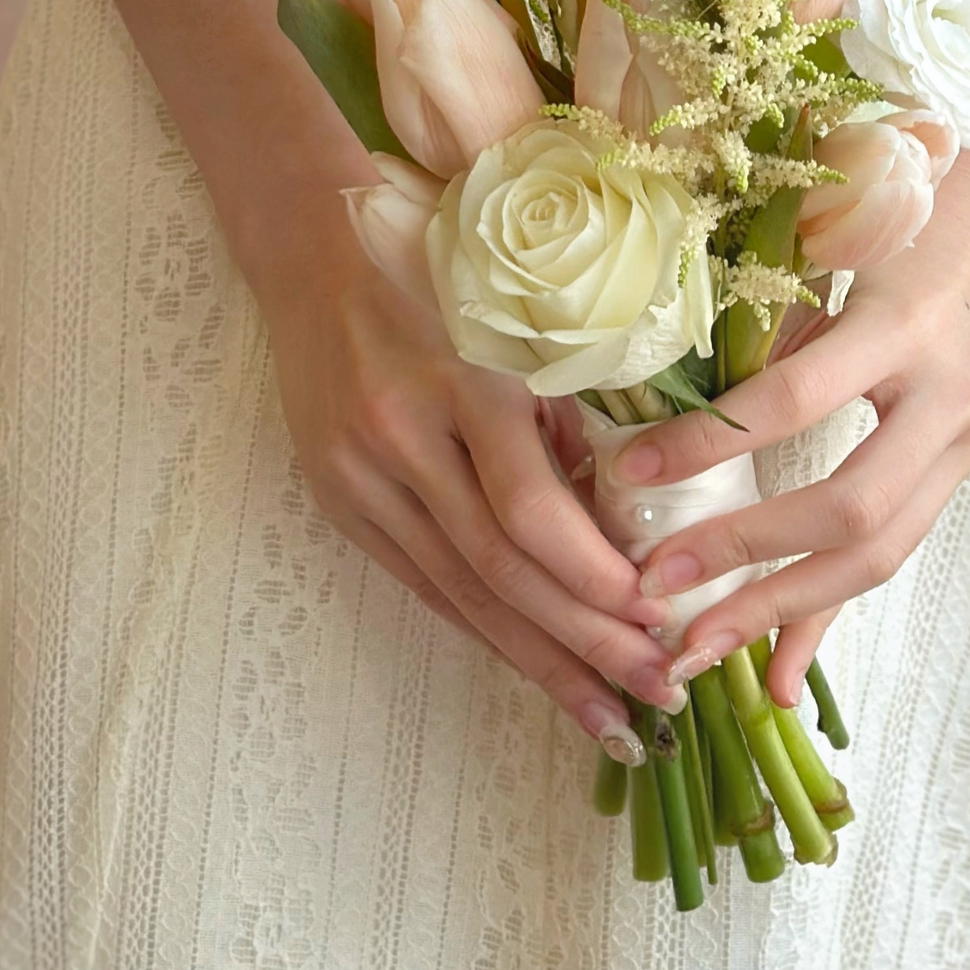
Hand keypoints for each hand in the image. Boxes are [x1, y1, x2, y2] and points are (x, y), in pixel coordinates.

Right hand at [260, 235, 681, 757]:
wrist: (313, 254)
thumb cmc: (439, 273)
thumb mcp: (514, 321)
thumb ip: (562, 411)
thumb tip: (621, 513)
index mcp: (460, 382)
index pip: (527, 509)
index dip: (592, 574)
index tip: (657, 618)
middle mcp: (404, 438)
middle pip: (499, 567)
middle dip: (584, 641)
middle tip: (657, 693)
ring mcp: (361, 477)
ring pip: (460, 591)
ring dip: (539, 659)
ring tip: (607, 715)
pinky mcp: (341, 504)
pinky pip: (425, 581)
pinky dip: (485, 628)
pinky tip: (534, 669)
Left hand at [616, 149, 969, 706]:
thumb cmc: (896, 212)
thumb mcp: (829, 249)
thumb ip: (763, 325)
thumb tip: (653, 399)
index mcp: (906, 324)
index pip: (797, 399)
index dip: (710, 443)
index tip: (630, 471)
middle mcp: (950, 393)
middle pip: (852, 510)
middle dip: (748, 558)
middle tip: (656, 589)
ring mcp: (967, 438)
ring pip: (879, 552)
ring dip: (781, 610)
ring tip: (698, 649)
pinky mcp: (962, 466)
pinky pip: (890, 551)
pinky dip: (826, 614)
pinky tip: (777, 676)